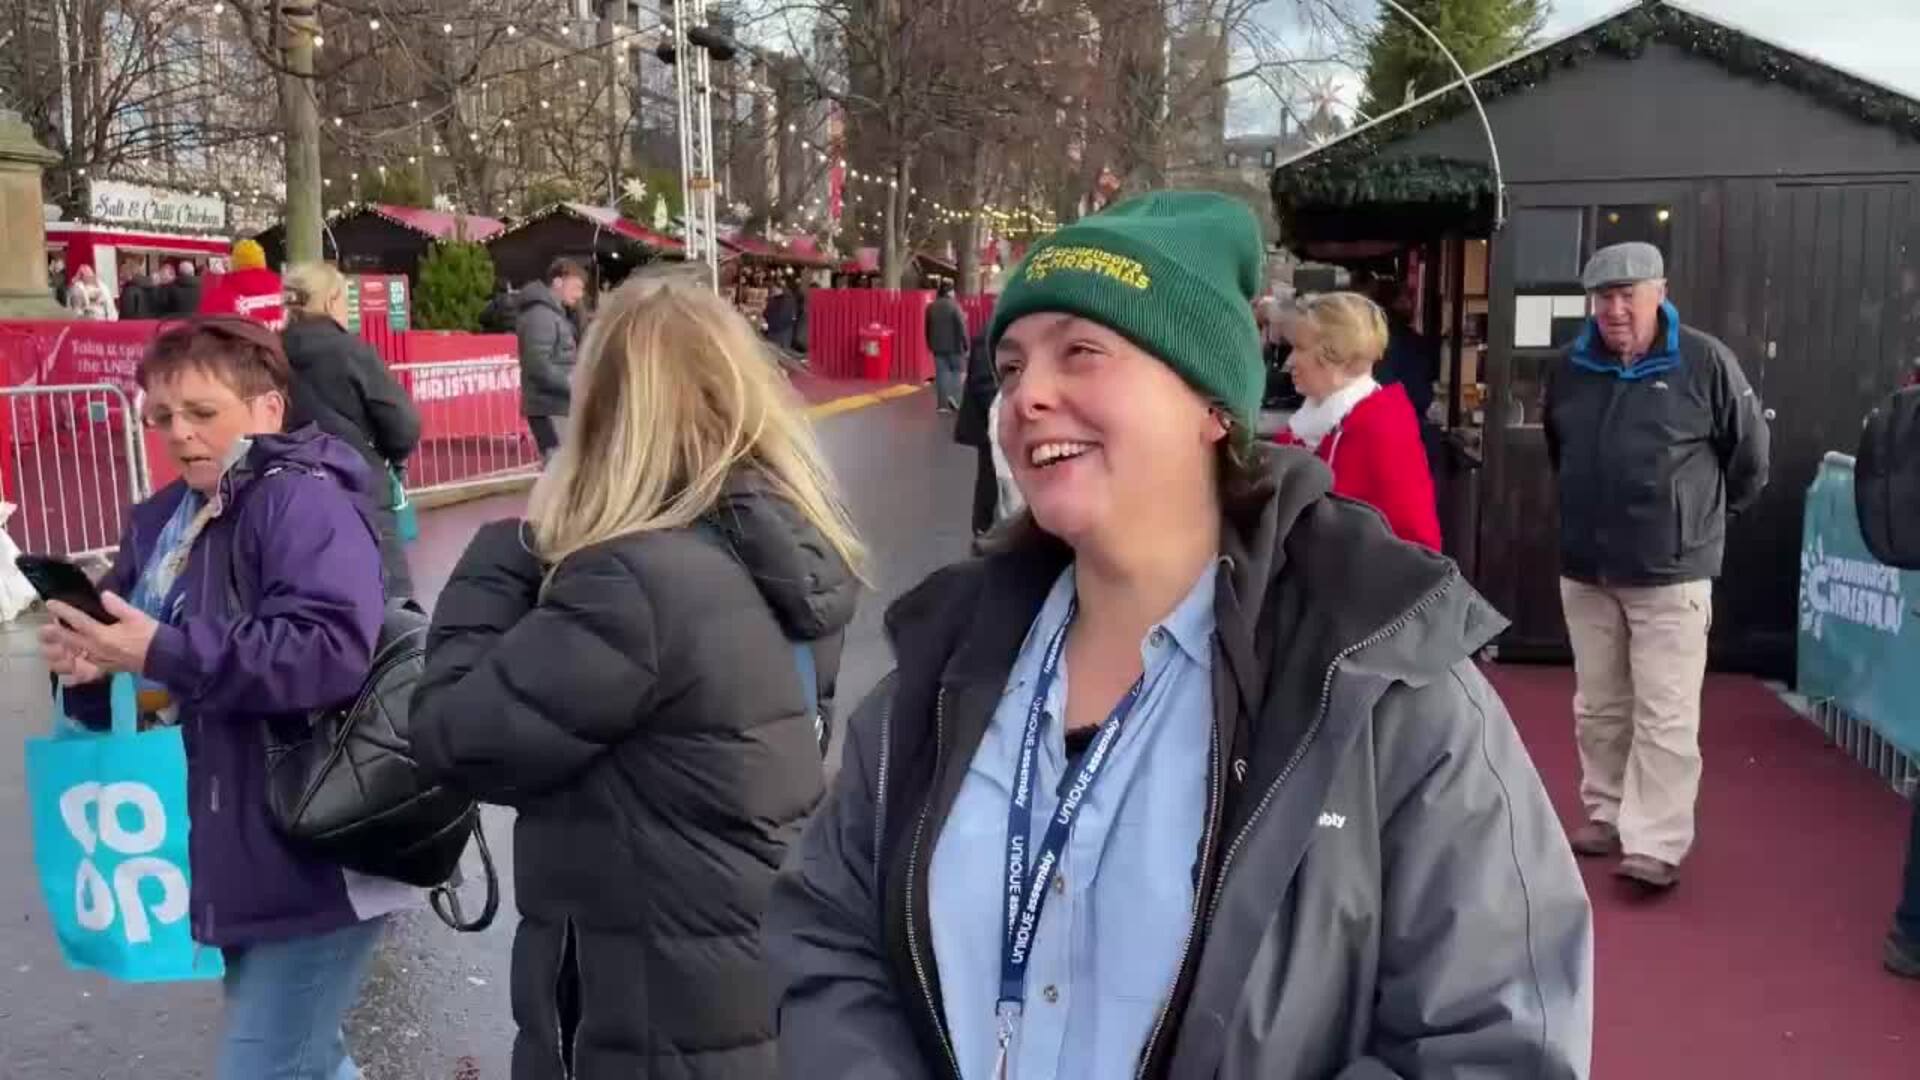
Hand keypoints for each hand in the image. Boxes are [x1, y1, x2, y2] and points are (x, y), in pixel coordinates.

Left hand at [44, 593, 158, 677]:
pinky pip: (83, 671)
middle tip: (44, 628)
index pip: (78, 621)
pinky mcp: (105, 669)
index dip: (63, 611)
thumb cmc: (151, 635)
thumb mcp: (137, 616)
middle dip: (54, 633)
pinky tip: (68, 668)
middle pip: (69, 641)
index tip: (51, 603)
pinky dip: (73, 669)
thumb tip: (104, 595)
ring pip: (72, 657)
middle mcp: (96, 650)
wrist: (164, 658)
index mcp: (102, 635)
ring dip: (59, 653)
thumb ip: (118, 606)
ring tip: (51, 648)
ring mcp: (99, 661)